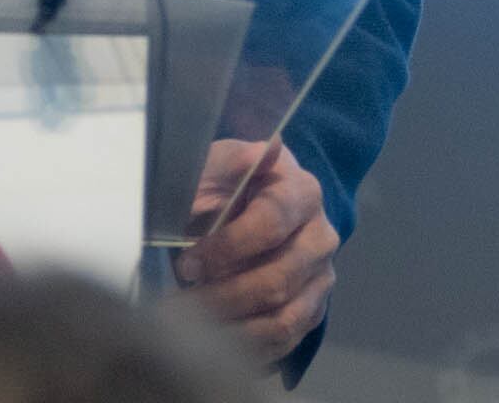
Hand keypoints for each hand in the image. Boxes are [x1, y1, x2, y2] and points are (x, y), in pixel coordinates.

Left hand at [172, 137, 335, 363]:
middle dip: (222, 297)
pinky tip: (211, 343)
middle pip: (278, 278)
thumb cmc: (222, 188)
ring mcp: (321, 278)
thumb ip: (232, 161)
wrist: (240, 213)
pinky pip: (283, 341)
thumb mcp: (217, 167)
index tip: (187, 263)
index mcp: (301, 191)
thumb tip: (268, 150)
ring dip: (230, 329)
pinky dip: (244, 348)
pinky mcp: (312, 311)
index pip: (272, 223)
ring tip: (189, 331)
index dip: (227, 247)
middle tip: (178, 306)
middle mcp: (321, 236)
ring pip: (282, 318)